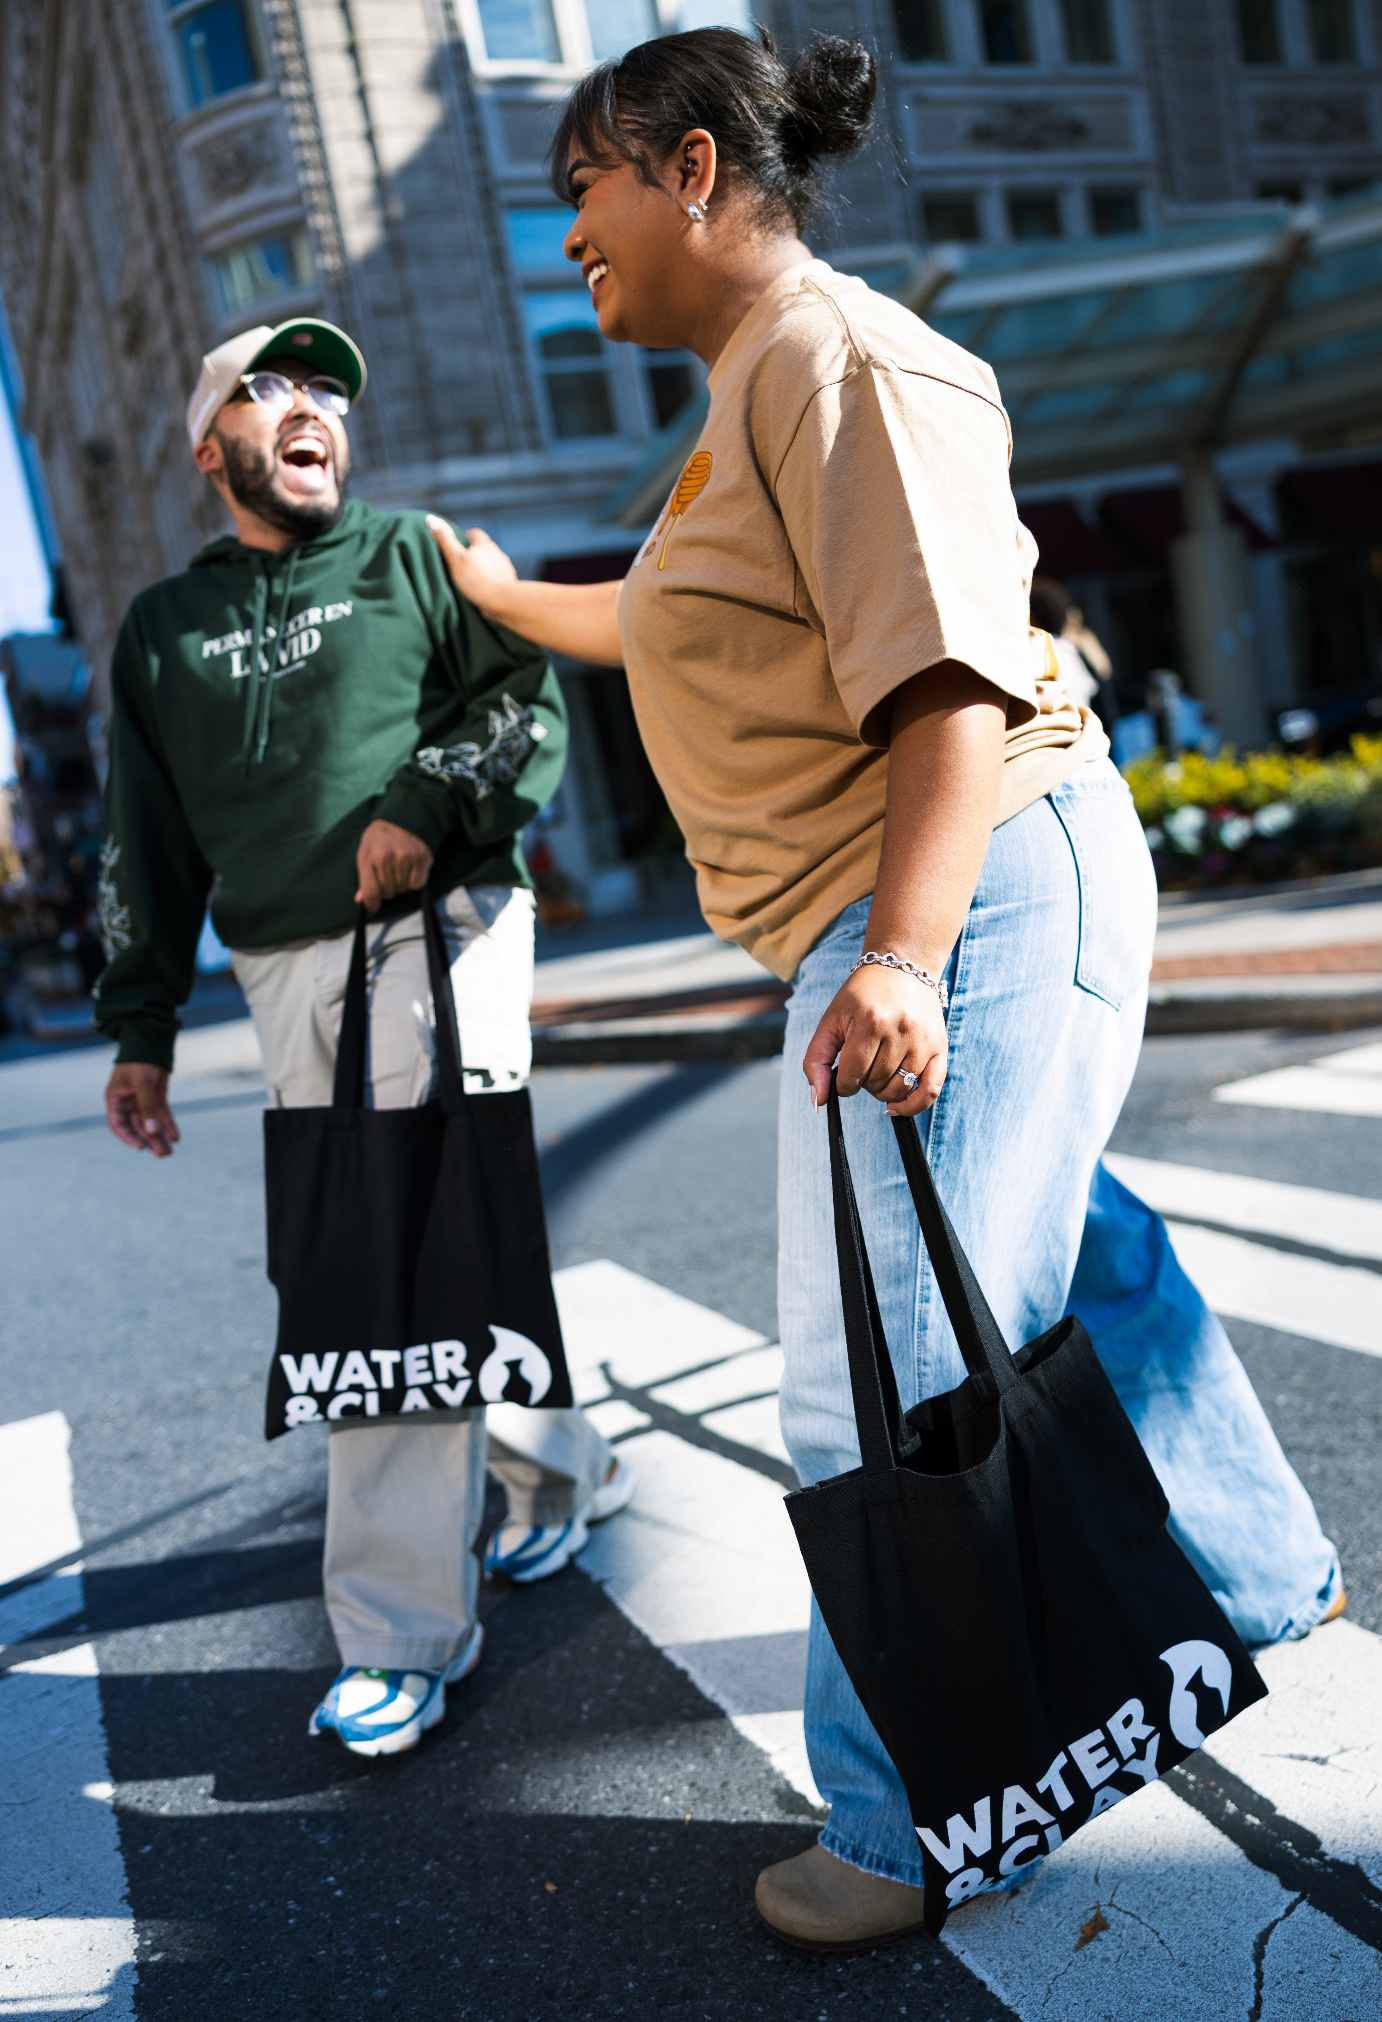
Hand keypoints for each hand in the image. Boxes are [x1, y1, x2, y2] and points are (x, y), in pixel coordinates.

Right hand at [106, 1064, 178, 1155]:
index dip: (128, 1137)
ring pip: (151, 1123)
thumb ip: (147, 1106)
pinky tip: (176, 1137)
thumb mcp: (142, 1083)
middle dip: (150, 1141)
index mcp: (116, 1099)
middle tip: (163, 1155)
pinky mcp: (157, 1095)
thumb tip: (152, 1131)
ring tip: (170, 1151)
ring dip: (160, 1136)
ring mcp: (143, 1099)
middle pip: (138, 1127)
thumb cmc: (139, 1059)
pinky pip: (162, 1114)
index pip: (118, 1124)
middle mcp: (128, 1101)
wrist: (152, 1039)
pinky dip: (169, 1124)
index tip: (141, 1147)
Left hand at [355, 819, 433, 913]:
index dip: (372, 904)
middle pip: (388, 893)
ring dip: (401, 884)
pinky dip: (415, 881)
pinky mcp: (421, 858)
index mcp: (367, 856)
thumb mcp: (366, 850)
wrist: (404, 815)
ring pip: (403, 889)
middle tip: (390, 877)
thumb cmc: (381, 836)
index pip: (370, 891)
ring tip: (400, 869)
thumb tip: (361, 900)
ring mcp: (404, 858)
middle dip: (388, 890)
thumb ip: (364, 876)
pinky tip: (411, 869)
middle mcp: (385, 857)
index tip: (374, 908)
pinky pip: (417, 884)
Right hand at [427, 517, 517, 622]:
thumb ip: (445, 540)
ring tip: (475, 578)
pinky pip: (500, 579)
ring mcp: (506, 569)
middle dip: (477, 553)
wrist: (501, 601)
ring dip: (486, 568)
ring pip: (494, 564)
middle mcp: (498, 554)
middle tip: (465, 562)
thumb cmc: (476, 580)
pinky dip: (493, 581)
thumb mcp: (456, 558)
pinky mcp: (510, 584)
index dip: (467, 537)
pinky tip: (486, 590)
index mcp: (485, 545)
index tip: (460, 543)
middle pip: (486, 549)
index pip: (476, 534)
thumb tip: (431, 519)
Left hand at [802, 963, 947, 1119]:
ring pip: (898, 1089)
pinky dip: (913, 1105)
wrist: (902, 967)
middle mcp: (900, 1031)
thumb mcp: (830, 1021)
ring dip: (882, 1090)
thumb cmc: (861, 997)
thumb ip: (815, 1061)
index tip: (842, 1072)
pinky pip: (931, 1090)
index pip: (850, 1076)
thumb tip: (816, 1102)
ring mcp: (923, 1040)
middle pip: (874, 1084)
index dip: (841, 1082)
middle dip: (862, 1082)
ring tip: (877, 1071)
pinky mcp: (940, 1047)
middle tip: (862, 1062)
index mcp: (870, 1022)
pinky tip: (896, 1106)